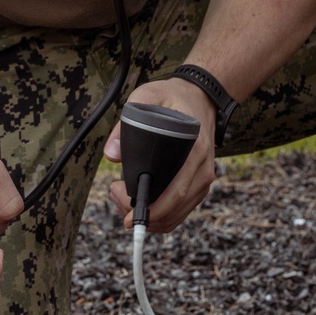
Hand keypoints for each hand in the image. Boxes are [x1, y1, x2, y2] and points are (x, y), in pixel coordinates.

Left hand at [103, 77, 217, 232]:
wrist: (200, 97)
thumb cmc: (172, 97)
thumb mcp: (147, 98)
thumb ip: (126, 124)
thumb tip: (111, 155)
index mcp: (194, 151)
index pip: (176, 192)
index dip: (153, 211)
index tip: (128, 216)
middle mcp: (203, 169)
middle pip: (174, 209)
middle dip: (142, 215)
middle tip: (115, 196)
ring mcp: (203, 178)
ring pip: (177, 215)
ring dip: (149, 217)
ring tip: (121, 198)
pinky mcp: (199, 183)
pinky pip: (180, 209)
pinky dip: (159, 215)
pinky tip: (138, 203)